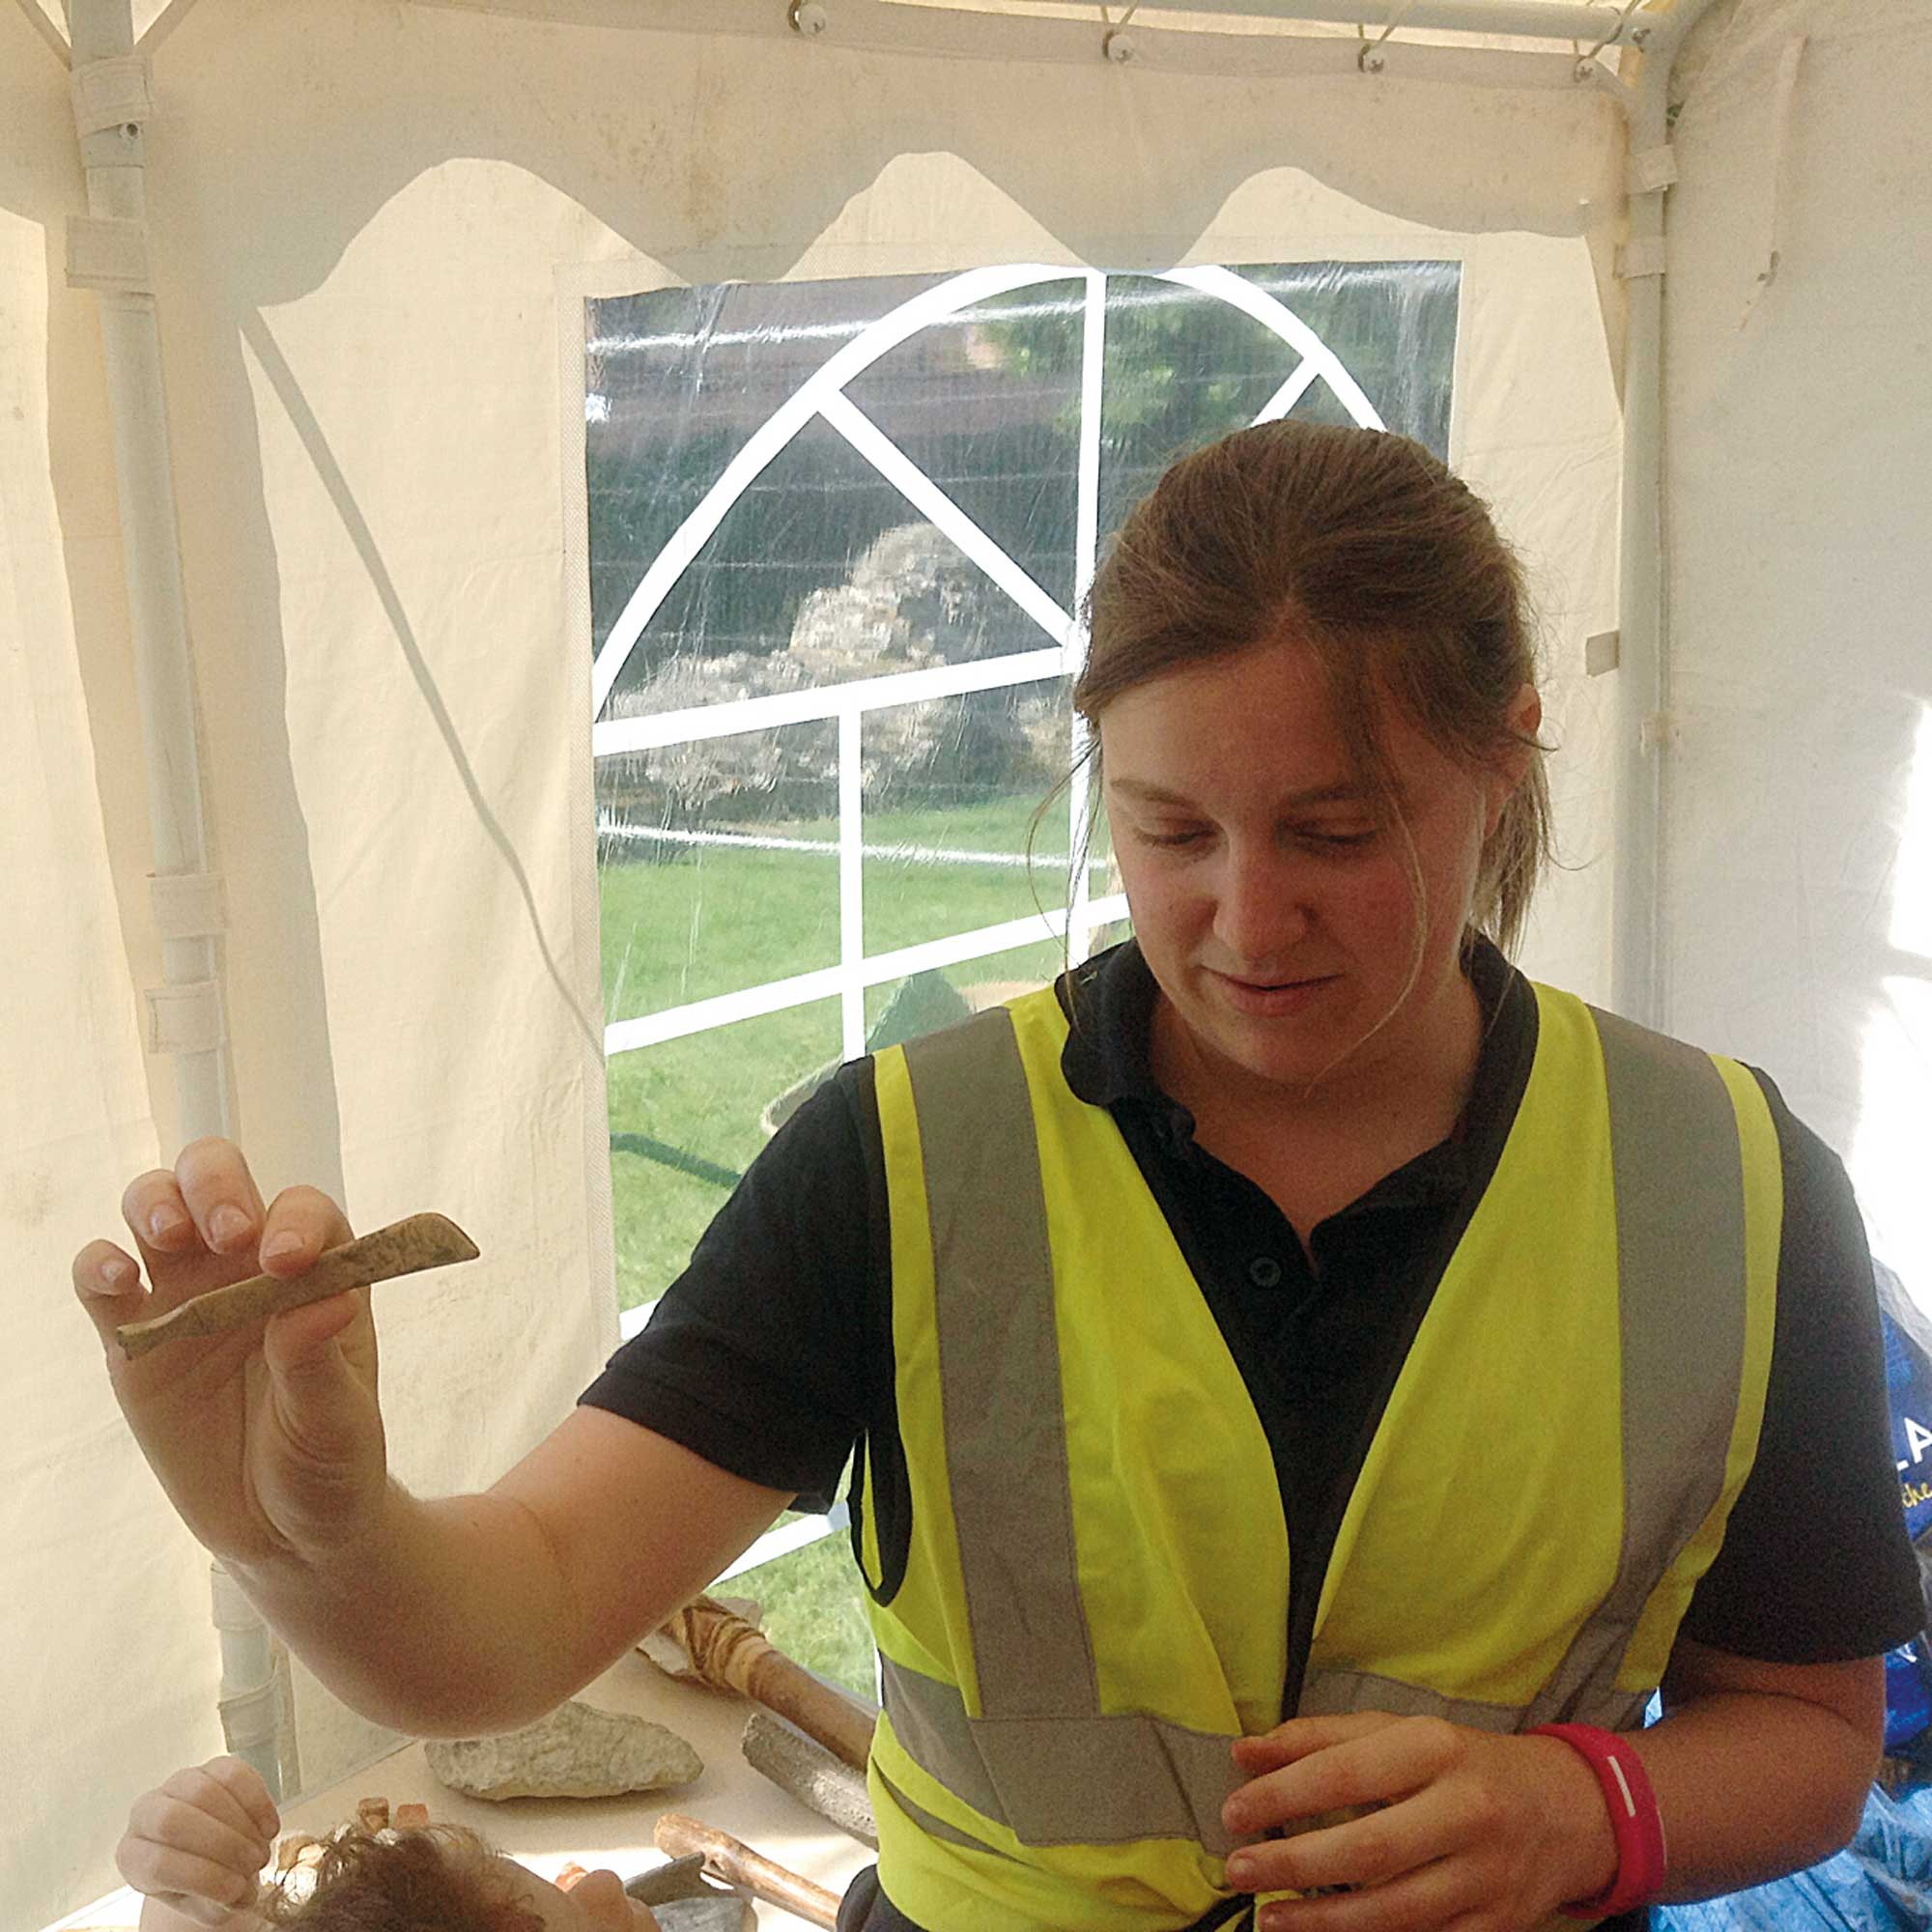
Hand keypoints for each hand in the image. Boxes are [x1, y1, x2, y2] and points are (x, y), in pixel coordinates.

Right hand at [73, 1138, 386, 1569]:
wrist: (282, 1530)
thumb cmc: (329, 1461)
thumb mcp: (337, 1422)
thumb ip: (320, 1362)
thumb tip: (327, 1301)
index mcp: (317, 1272)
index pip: (304, 1212)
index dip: (296, 1221)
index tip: (288, 1262)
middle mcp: (247, 1267)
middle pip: (219, 1182)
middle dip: (217, 1185)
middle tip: (228, 1232)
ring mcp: (186, 1296)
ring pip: (156, 1209)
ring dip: (158, 1205)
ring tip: (170, 1237)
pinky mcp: (134, 1341)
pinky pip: (102, 1283)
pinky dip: (98, 1266)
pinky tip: (116, 1280)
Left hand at [117, 1755, 278, 1930]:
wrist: (213, 1858)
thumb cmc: (202, 1885)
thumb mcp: (202, 1906)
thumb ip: (216, 1903)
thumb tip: (240, 1893)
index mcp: (133, 1857)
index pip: (158, 1864)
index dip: (202, 1879)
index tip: (236, 1893)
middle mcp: (145, 1815)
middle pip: (172, 1820)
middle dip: (222, 1844)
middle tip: (253, 1865)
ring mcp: (178, 1785)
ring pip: (203, 1791)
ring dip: (241, 1825)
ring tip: (259, 1851)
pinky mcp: (212, 1767)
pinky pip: (234, 1773)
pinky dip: (258, 1802)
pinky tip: (269, 1829)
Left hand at [1221, 1713, 1617, 1931]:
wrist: (1570, 1810)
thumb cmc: (1464, 1764)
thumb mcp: (1400, 1732)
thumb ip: (1320, 1738)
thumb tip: (1244, 1752)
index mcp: (1436, 1748)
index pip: (1345, 1773)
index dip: (1283, 1795)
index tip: (1233, 1812)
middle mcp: (1465, 1811)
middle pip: (1369, 1848)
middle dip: (1294, 1864)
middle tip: (1238, 1871)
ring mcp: (1486, 1875)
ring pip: (1395, 1910)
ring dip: (1322, 1921)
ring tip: (1270, 1917)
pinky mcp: (1496, 1926)